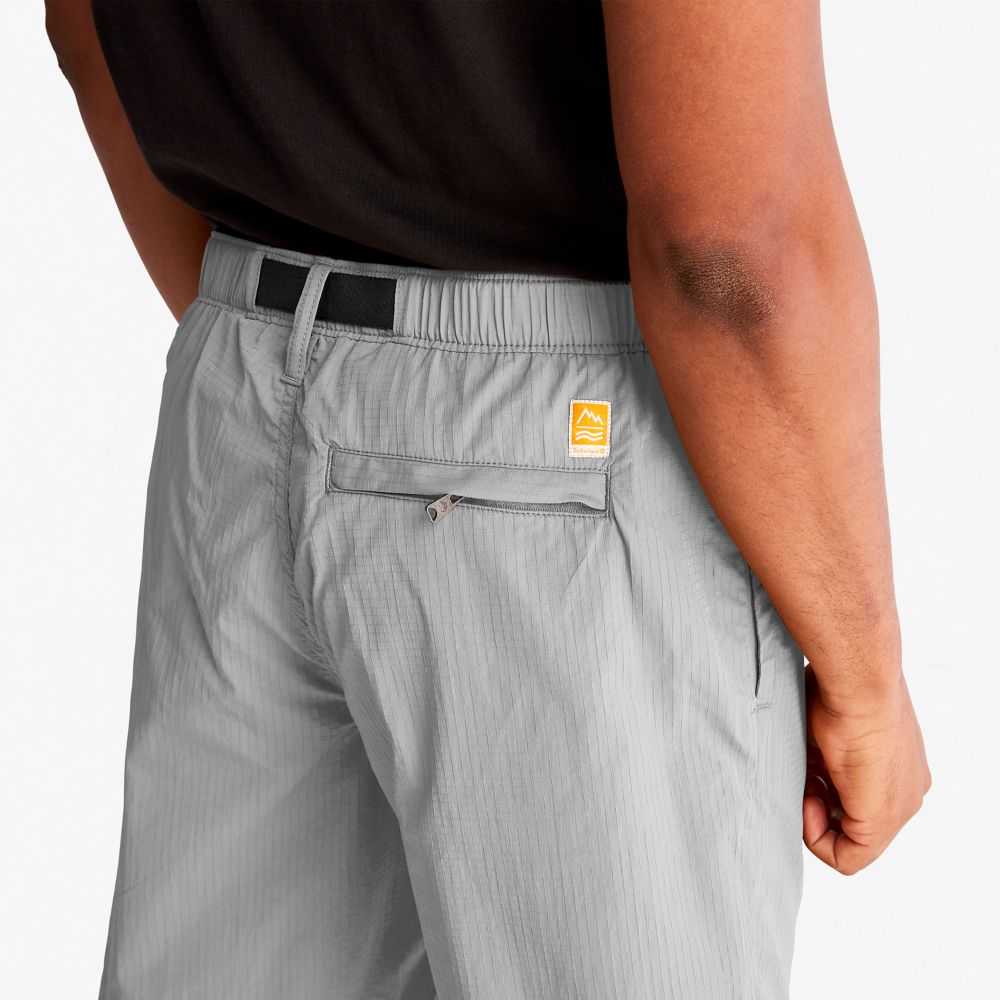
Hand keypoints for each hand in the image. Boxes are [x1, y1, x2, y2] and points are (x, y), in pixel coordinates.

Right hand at [802, 663, 930, 874]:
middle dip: (819, 807)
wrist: (859, 683)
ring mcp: (899, 807)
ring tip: (802, 782)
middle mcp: (907, 791)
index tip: (806, 774)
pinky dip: (818, 839)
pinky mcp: (882, 819)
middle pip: (854, 821)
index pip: (859, 800)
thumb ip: (823, 757)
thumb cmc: (839, 690)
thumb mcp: (829, 728)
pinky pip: (849, 858)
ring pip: (851, 839)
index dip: (823, 796)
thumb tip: (803, 767)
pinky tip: (806, 803)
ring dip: (816, 819)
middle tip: (801, 778)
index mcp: (900, 767)